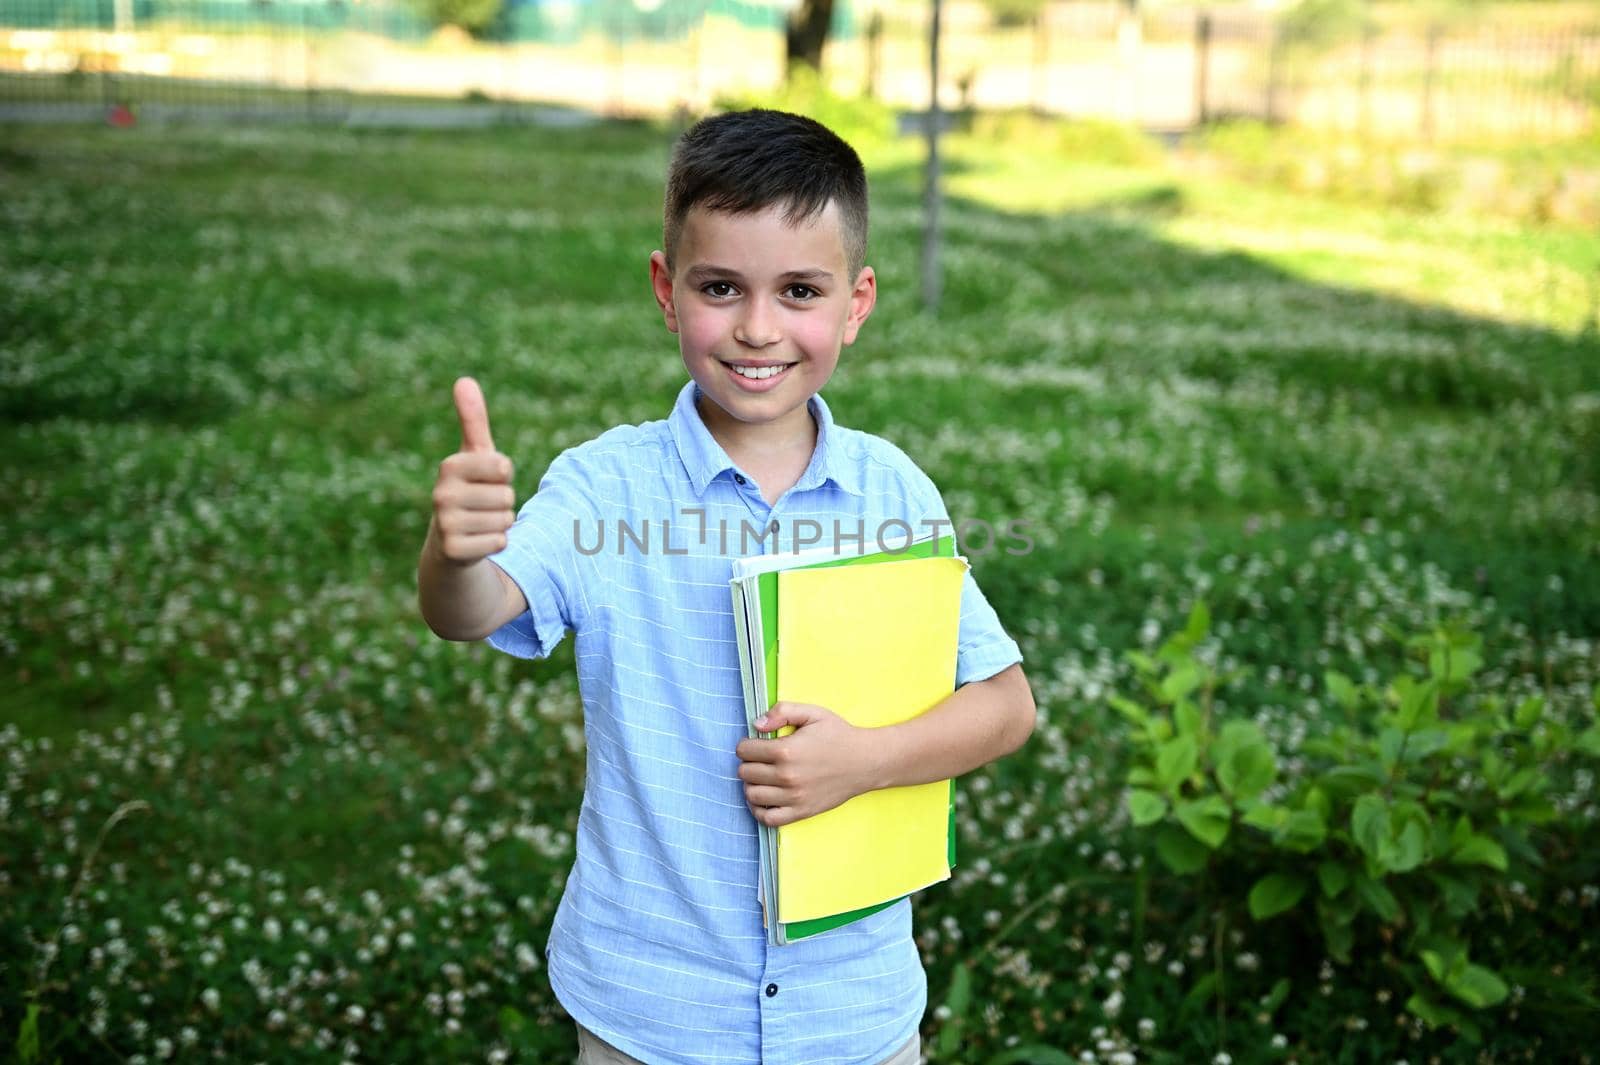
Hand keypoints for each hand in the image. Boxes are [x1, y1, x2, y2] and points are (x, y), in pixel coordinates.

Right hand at [431, 377, 515, 564]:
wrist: (447, 543)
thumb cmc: (468, 490)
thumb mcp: (473, 456)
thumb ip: (472, 420)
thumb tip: (464, 380)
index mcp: (449, 466)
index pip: (503, 466)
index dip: (503, 475)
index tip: (485, 480)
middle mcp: (442, 494)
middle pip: (507, 494)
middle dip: (503, 502)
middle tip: (481, 506)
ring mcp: (445, 524)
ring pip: (506, 519)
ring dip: (500, 523)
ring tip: (479, 522)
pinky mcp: (454, 551)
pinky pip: (501, 541)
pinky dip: (496, 543)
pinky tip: (477, 541)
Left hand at [735, 702, 880, 827]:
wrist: (865, 762)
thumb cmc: (838, 735)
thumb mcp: (812, 713)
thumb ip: (782, 711)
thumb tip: (756, 725)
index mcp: (785, 750)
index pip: (744, 751)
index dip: (746, 745)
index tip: (755, 744)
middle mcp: (786, 776)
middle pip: (745, 772)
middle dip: (748, 763)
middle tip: (760, 759)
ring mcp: (793, 797)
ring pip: (751, 795)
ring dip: (751, 784)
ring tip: (762, 777)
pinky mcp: (801, 812)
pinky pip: (767, 818)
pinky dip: (758, 810)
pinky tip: (764, 798)